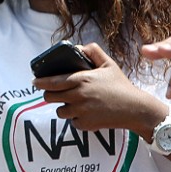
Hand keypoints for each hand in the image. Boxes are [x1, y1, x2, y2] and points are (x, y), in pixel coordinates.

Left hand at [34, 43, 165, 135]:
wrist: (135, 109)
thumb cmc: (121, 86)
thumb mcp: (109, 64)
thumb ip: (93, 52)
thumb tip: (79, 47)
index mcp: (81, 79)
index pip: (52, 82)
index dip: (40, 82)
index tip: (35, 82)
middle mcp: (78, 96)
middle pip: (50, 97)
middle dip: (50, 95)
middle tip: (56, 94)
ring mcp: (80, 111)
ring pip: (59, 111)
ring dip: (64, 108)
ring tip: (74, 104)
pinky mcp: (85, 124)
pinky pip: (72, 122)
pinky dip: (76, 119)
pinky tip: (86, 113)